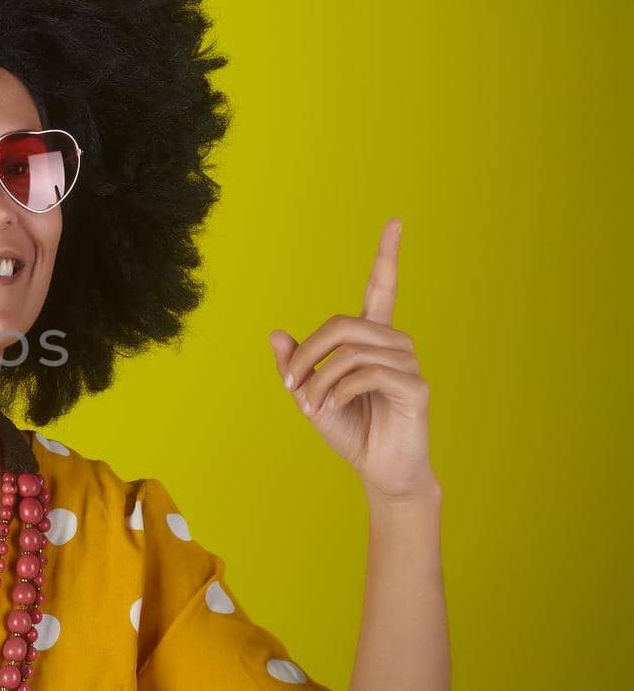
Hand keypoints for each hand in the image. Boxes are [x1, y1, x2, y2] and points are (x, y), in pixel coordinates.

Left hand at [269, 218, 436, 501]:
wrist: (379, 469)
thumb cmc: (349, 429)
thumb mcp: (311, 394)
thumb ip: (296, 364)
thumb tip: (275, 333)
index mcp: (372, 339)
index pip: (382, 287)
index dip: (387, 255)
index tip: (396, 221)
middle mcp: (394, 344)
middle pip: (344, 324)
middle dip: (308, 353)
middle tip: (290, 386)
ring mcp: (409, 364)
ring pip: (350, 351)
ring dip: (319, 381)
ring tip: (311, 406)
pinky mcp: (415, 387)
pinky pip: (366, 373)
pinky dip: (337, 391)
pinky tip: (330, 408)